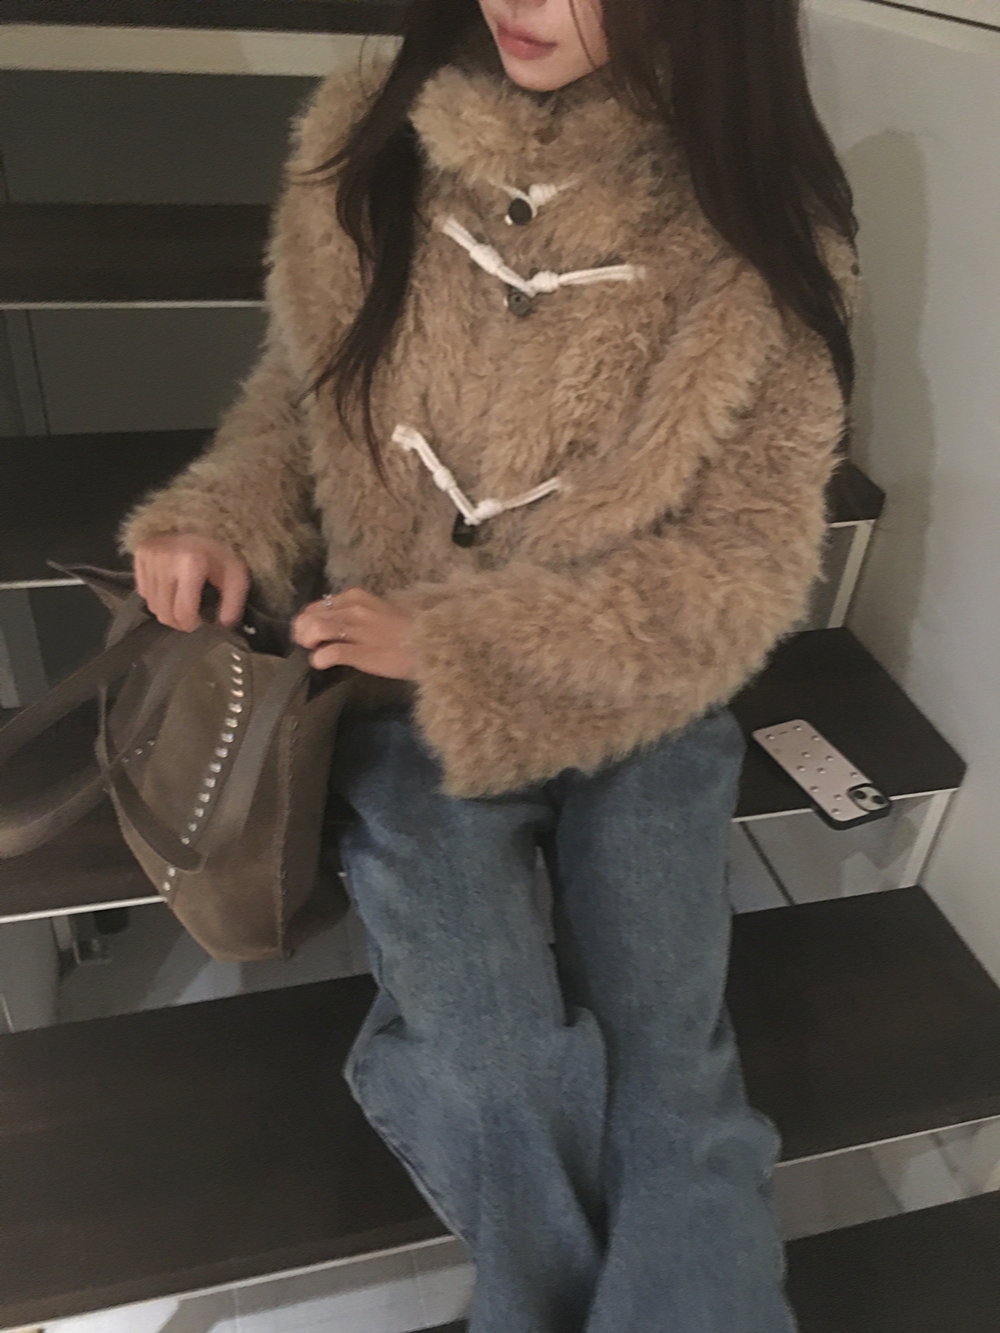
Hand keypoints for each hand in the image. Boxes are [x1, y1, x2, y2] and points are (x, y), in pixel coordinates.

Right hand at [134, 534, 249, 630]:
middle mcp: (165, 561)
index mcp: (190, 565)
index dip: (192, 624)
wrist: (203, 514)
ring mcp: (149, 557)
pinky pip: (143, 590)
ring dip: (166, 610)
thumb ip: (233, 603)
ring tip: (181, 603)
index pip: (182, 612)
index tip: (200, 622)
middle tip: (191, 617)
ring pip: (151, 604)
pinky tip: (170, 589)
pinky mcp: (139, 553)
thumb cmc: (223, 545)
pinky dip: (155, 596)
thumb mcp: (237, 573)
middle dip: (178, 622)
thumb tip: (224, 627)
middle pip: (164, 612)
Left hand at [292, 588, 415, 679]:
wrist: (434, 644)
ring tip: (314, 651)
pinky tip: (322, 664)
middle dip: (302, 632)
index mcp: (357, 597)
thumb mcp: (381, 611)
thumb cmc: (410, 630)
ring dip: (308, 642)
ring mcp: (357, 630)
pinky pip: (329, 653)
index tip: (310, 632)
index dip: (308, 619)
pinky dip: (319, 659)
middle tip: (308, 644)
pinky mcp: (362, 652)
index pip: (319, 604)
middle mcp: (353, 609)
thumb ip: (357, 613)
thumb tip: (335, 622)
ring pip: (315, 629)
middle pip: (311, 616)